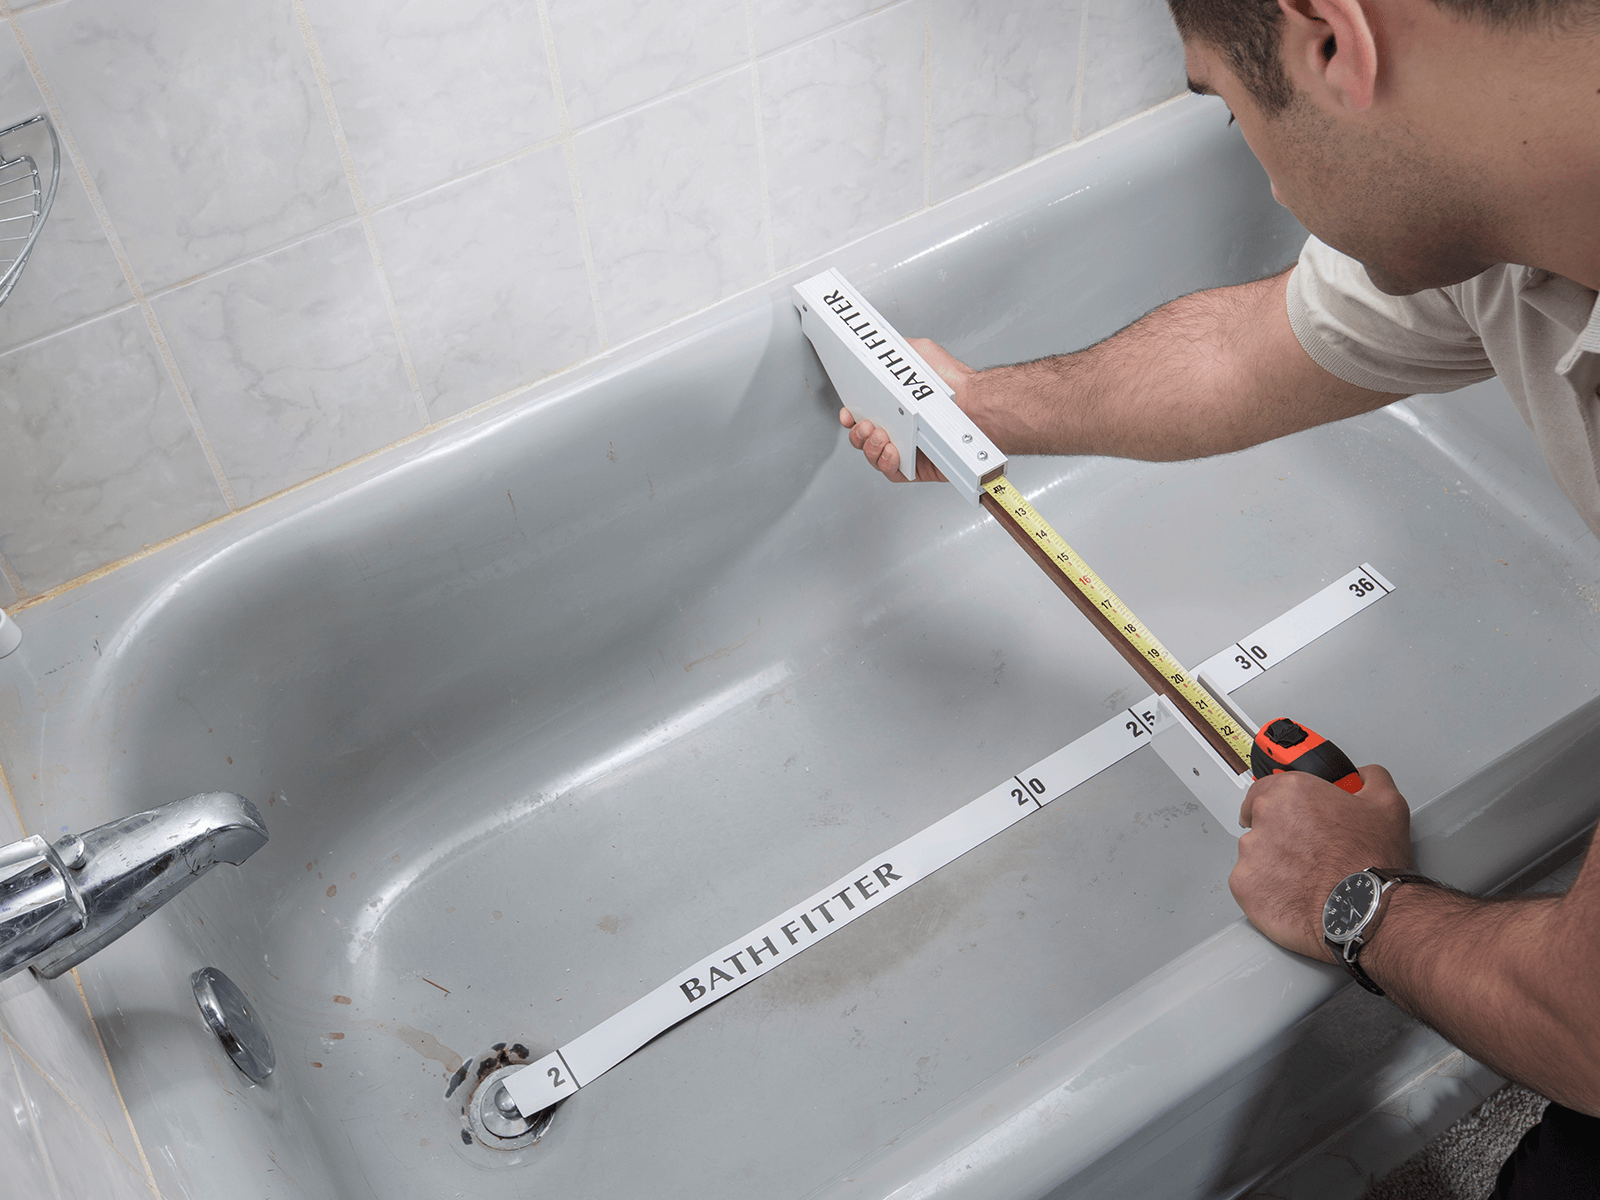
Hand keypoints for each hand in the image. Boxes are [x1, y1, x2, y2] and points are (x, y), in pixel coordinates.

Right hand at [839, 338, 978, 482]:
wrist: (974, 406)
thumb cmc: (954, 382)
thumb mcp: (920, 352)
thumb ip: (897, 351)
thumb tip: (881, 347)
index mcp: (896, 407)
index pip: (864, 415)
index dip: (852, 416)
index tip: (848, 412)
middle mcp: (900, 429)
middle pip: (863, 438)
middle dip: (858, 433)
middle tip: (866, 425)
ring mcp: (907, 450)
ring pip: (874, 456)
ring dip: (869, 447)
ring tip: (880, 435)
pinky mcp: (917, 470)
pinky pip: (892, 473)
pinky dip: (886, 463)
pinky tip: (892, 450)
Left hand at [1230, 764, 1412, 962]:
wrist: (1366, 909)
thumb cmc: (1372, 861)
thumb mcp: (1387, 804)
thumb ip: (1370, 779)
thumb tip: (1363, 776)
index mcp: (1291, 791)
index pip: (1268, 788)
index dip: (1283, 805)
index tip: (1292, 817)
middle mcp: (1265, 816)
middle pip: (1259, 820)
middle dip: (1279, 834)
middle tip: (1308, 852)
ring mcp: (1250, 851)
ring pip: (1254, 853)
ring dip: (1272, 863)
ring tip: (1305, 877)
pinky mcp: (1244, 884)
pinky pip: (1249, 883)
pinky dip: (1266, 889)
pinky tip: (1293, 893)